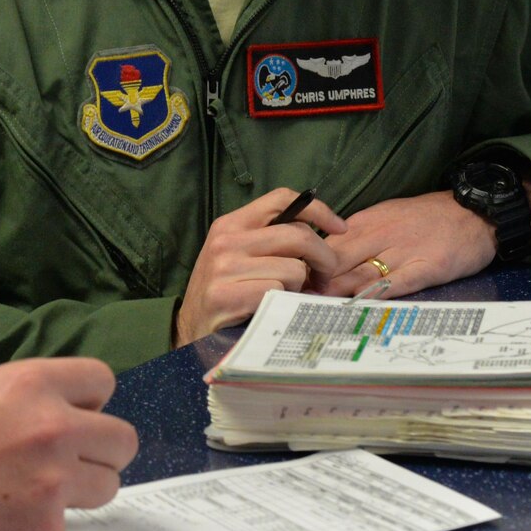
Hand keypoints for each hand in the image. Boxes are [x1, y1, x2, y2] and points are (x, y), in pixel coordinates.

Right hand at [0, 358, 136, 530]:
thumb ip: (23, 405)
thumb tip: (59, 416)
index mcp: (30, 385)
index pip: (101, 382)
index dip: (87, 404)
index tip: (75, 418)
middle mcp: (52, 430)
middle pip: (122, 439)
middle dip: (97, 453)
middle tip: (62, 466)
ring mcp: (53, 486)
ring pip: (107, 488)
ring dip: (77, 494)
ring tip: (23, 497)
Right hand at [174, 187, 347, 344]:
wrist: (190, 332)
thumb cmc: (227, 293)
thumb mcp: (241, 256)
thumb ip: (272, 240)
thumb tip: (326, 236)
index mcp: (231, 224)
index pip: (281, 199)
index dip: (318, 210)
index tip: (339, 228)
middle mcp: (226, 240)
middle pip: (298, 235)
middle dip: (323, 259)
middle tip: (322, 278)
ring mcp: (223, 267)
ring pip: (294, 269)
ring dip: (298, 289)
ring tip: (284, 298)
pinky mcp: (225, 295)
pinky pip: (278, 293)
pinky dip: (282, 305)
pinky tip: (269, 311)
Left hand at [306, 191, 495, 298]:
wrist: (474, 211)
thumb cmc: (427, 217)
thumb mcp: (386, 216)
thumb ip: (357, 237)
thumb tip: (324, 257)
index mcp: (365, 223)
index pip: (326, 246)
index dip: (307, 266)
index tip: (291, 284)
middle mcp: (379, 236)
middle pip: (337, 262)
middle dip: (315, 283)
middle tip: (294, 303)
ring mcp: (403, 253)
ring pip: (361, 274)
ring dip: (337, 293)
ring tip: (315, 310)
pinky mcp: (427, 268)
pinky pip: (397, 284)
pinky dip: (376, 295)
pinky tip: (359, 307)